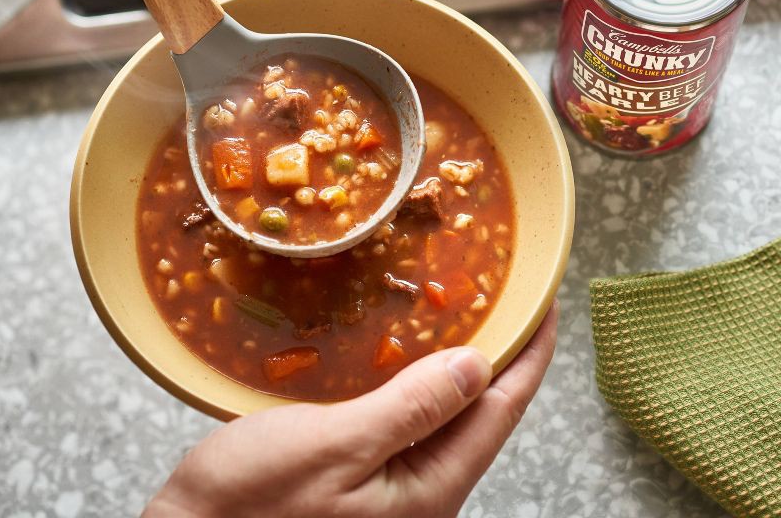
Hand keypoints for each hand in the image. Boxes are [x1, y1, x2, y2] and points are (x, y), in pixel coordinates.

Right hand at [144, 302, 558, 517]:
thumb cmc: (250, 507)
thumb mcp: (336, 448)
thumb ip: (412, 408)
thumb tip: (478, 366)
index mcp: (428, 492)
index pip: (500, 411)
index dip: (529, 356)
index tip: (545, 306)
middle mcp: (420, 495)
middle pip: (479, 415)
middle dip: (501, 356)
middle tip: (508, 299)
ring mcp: (390, 489)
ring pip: (443, 416)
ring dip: (458, 364)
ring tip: (466, 313)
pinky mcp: (359, 475)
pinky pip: (406, 420)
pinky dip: (416, 379)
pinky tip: (403, 352)